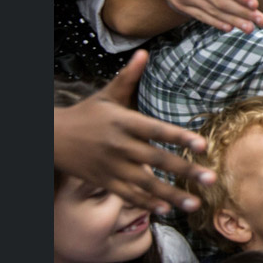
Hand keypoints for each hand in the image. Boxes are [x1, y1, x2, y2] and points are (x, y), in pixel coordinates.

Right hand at [53, 51, 216, 214]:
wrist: (51, 138)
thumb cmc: (86, 114)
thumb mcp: (106, 95)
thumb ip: (128, 77)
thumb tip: (143, 52)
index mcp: (124, 122)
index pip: (157, 130)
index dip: (180, 137)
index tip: (203, 145)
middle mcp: (120, 146)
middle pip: (156, 160)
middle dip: (185, 170)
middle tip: (211, 179)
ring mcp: (112, 167)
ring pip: (145, 184)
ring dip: (171, 195)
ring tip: (195, 204)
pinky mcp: (105, 181)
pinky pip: (129, 195)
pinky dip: (147, 203)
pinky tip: (167, 210)